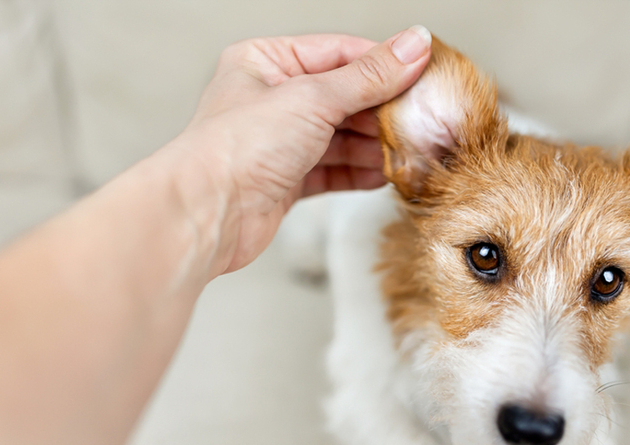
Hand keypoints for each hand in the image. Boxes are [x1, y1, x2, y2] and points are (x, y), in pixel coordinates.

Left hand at [170, 27, 431, 274]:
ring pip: (341, 137)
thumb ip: (369, 76)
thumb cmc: (237, 147)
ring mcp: (279, 142)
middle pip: (344, 97)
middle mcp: (271, 99)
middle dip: (382, 111)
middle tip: (421, 118)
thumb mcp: (313, 98)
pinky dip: (359, 172)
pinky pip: (333, 170)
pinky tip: (386, 174)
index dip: (383, 63)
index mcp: (266, 62)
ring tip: (410, 149)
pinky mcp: (286, 180)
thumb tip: (414, 45)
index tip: (423, 72)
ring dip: (375, 145)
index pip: (339, 53)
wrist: (206, 214)